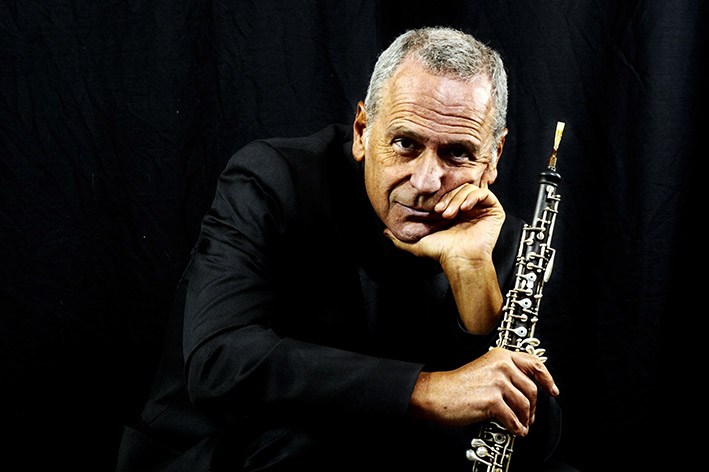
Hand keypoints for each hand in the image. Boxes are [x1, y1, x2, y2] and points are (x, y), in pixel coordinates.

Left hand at [384, 183, 504, 266]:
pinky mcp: (493, 210)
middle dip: (449, 197)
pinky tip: (464, 208)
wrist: (460, 260)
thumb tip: (385, 232)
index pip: (447, 192)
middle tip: (441, 212)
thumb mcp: (416, 244)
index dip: (440, 197)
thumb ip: (400, 238)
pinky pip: (484, 193)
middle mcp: (468, 208)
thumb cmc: (443, 253)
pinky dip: (472, 196)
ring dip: (458, 198)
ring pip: (470, 189)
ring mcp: (481, 208)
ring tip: (451, 213)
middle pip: (458, 188)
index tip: (434, 210)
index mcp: (453, 211)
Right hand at [408, 348, 558, 435]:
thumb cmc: (459, 384)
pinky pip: (513, 418)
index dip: (547, 379)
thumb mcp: (485, 368)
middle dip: (533, 406)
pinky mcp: (492, 400)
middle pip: (532, 388)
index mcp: (501, 355)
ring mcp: (497, 382)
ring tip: (521, 425)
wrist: (438, 393)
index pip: (534, 364)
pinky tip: (515, 430)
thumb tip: (528, 388)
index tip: (553, 390)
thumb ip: (506, 372)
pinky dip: (517, 428)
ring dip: (525, 419)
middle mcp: (501, 366)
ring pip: (525, 405)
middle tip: (530, 416)